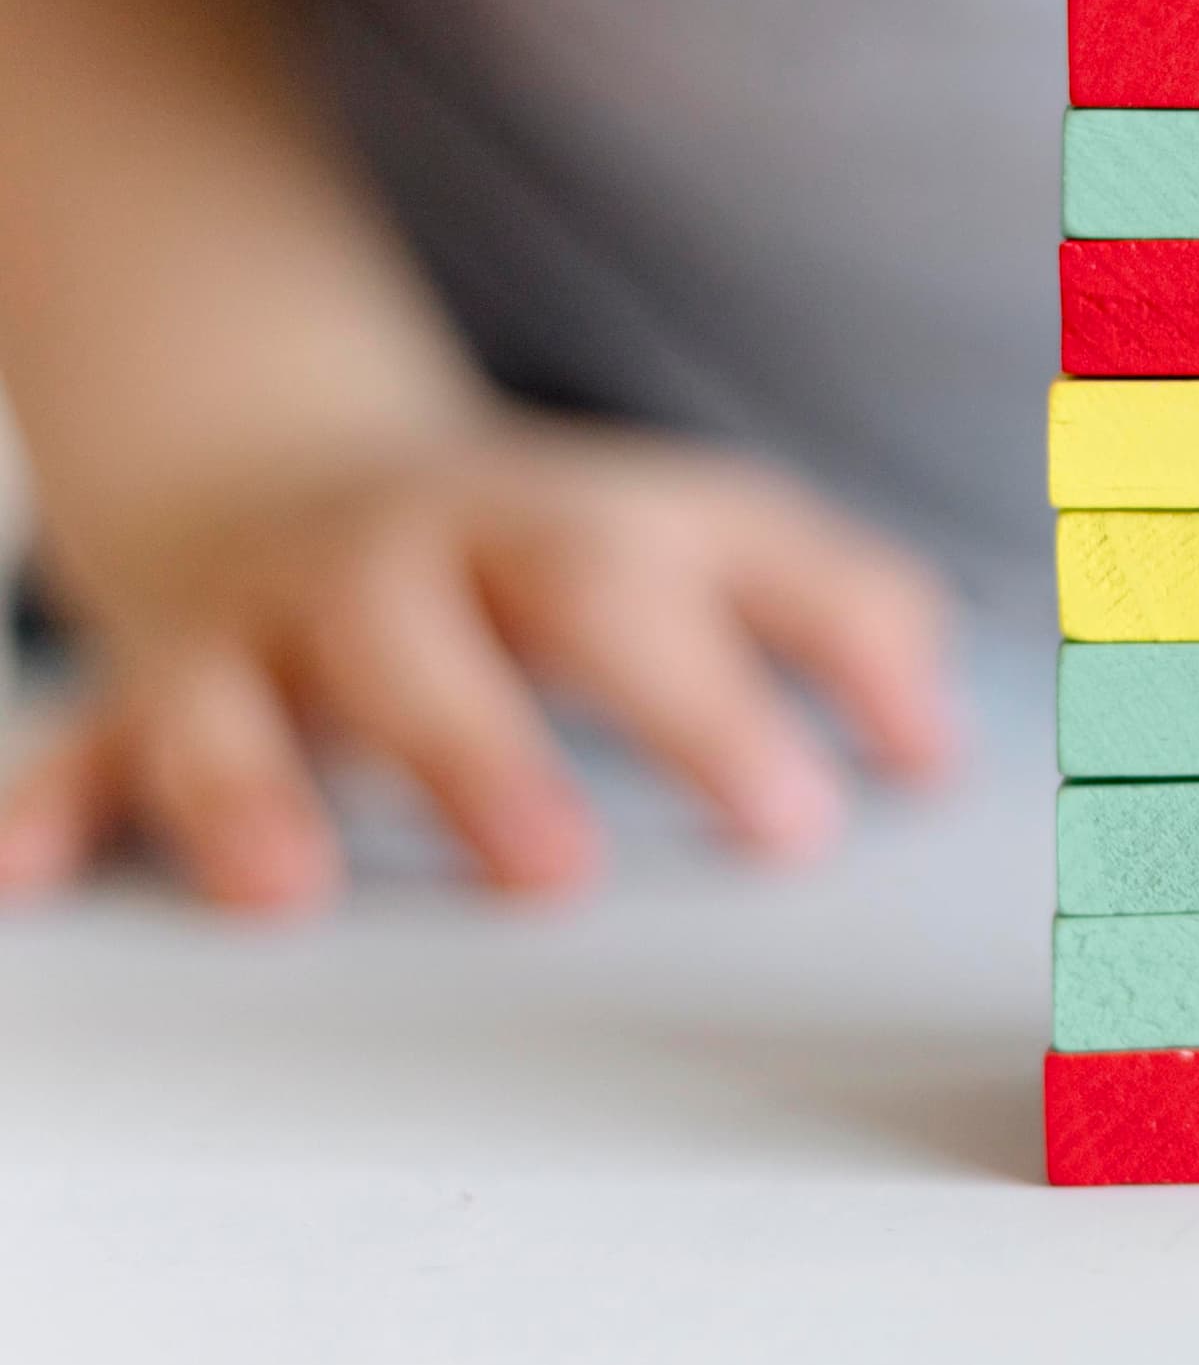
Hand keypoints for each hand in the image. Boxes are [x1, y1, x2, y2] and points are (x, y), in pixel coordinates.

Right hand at [0, 417, 961, 910]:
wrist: (306, 468)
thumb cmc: (559, 546)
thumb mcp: (714, 539)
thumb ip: (852, 624)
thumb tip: (942, 748)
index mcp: (554, 532)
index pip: (645, 598)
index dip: (723, 703)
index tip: (801, 819)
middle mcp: (398, 573)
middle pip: (437, 643)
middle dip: (487, 753)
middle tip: (556, 875)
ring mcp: (261, 634)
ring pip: (235, 700)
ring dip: (256, 790)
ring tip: (289, 896)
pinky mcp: (146, 692)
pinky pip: (78, 751)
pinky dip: (39, 808)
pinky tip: (24, 876)